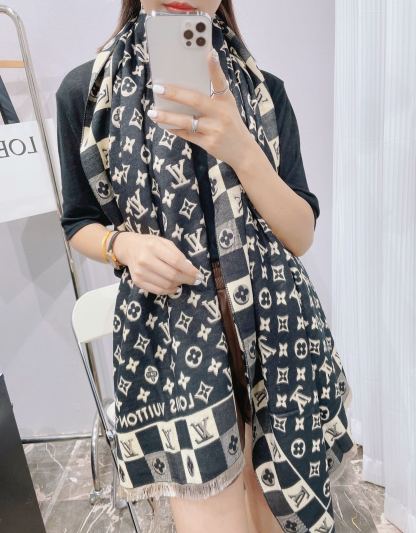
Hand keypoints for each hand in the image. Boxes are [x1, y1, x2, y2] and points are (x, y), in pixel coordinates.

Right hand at [113, 233, 202, 294]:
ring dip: (179, 285)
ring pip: (166, 284)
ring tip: (182, 281)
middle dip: (187, 279)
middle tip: (195, 280)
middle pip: (172, 275)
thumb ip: (177, 254)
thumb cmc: (150, 244)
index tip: (198, 275)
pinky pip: (158, 290)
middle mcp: (145, 260)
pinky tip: (174, 287)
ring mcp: (140, 272)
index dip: (189, 270)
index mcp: (154, 246)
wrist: (129, 248)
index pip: (176, 261)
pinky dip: (169, 291)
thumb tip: (190, 269)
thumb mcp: (164, 242)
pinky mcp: (137, 281)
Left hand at [147, 47, 253, 170]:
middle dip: (175, 93)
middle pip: (195, 100)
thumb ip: (211, 97)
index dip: (215, 67)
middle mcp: (221, 114)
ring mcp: (215, 129)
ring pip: (187, 121)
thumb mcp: (227, 107)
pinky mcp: (209, 143)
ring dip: (167, 116)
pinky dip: (174, 129)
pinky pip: (187, 134)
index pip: (220, 81)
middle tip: (158, 88)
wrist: (243, 152)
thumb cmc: (230, 125)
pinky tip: (164, 124)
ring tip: (153, 112)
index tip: (209, 53)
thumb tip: (183, 87)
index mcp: (226, 100)